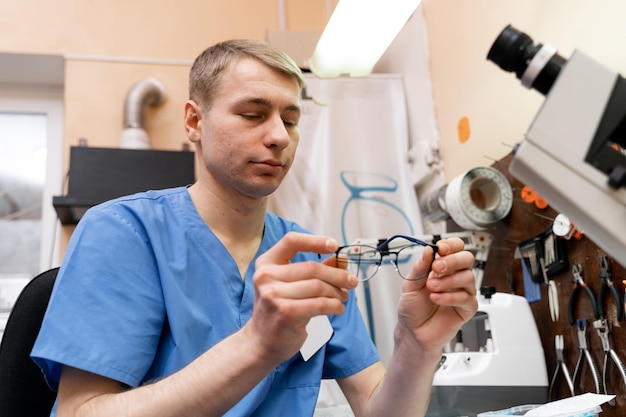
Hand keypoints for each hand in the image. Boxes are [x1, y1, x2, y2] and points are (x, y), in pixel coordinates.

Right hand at [244, 232, 357, 362]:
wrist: (261, 341)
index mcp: (266, 263)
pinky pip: (320, 304)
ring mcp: (273, 295)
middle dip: (337, 275)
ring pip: (318, 287)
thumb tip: (341, 259)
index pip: (291, 241)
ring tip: (343, 297)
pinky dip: (335, 306)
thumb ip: (313, 270)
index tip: (335, 246)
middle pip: (312, 268)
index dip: (315, 241)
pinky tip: (338, 309)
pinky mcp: (285, 313)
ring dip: (338, 292)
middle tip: (351, 281)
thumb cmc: (279, 310)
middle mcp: (266, 276)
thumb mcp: (290, 285)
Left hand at [397, 237, 477, 351]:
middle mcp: (454, 277)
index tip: (440, 249)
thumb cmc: (412, 309)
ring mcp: (462, 292)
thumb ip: (420, 267)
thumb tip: (428, 250)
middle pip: (467, 258)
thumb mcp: (410, 284)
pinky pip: (467, 298)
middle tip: (437, 268)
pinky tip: (436, 299)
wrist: (413, 332)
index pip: (456, 248)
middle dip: (452, 261)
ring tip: (431, 289)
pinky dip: (449, 297)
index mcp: (442, 267)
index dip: (451, 245)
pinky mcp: (467, 309)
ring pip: (469, 277)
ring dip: (448, 281)